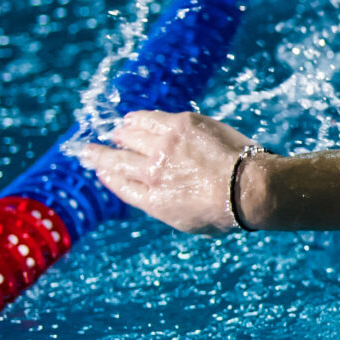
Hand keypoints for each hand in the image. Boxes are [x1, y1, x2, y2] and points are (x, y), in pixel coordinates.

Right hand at [73, 109, 266, 233]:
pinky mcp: (179, 124)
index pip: (119, 183)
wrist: (252, 187)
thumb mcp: (185, 220)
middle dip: (97, 155)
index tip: (99, 168)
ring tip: (118, 133)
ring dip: (121, 135)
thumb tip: (142, 190)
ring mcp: (163, 146)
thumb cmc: (226, 210)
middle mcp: (151, 172)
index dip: (107, 174)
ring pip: (128, 135)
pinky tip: (133, 119)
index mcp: (152, 199)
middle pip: (114, 159)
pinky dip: (136, 120)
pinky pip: (147, 118)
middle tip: (88, 150)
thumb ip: (159, 203)